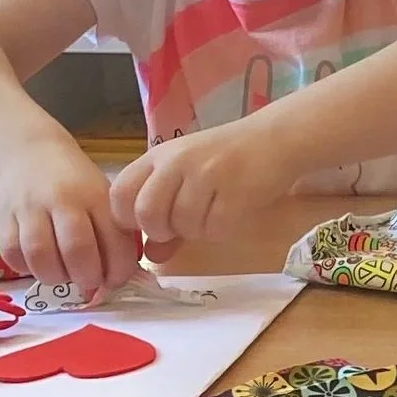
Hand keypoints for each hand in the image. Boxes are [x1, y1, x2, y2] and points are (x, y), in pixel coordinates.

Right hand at [0, 136, 137, 299]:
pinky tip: (38, 264)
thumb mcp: (102, 195)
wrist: (30, 153)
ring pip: (40, 255)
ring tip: (63, 275)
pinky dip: (26, 268)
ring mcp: (30, 208)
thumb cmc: (75, 184)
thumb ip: (113, 232)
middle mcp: (62, 199)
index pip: (114, 241)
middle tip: (89, 283)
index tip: (115, 281)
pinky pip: (12, 254)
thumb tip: (117, 278)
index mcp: (95, 195)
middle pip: (77, 250)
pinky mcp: (4, 217)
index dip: (118, 271)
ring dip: (55, 277)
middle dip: (87, 278)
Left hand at [111, 116, 295, 262]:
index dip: (127, 219)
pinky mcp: (234, 191)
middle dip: (161, 231)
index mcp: (158, 156)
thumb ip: (165, 214)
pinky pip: (214, 229)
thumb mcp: (188, 178)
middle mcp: (177, 162)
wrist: (276, 139)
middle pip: (146, 213)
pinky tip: (230, 212)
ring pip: (182, 225)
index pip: (119, 194)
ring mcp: (206, 174)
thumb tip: (151, 256)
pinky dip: (220, 230)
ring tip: (213, 212)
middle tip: (182, 225)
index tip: (147, 226)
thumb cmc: (227, 159)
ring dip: (197, 230)